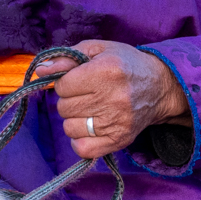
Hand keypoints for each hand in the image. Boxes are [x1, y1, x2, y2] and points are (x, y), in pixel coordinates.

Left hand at [40, 40, 191, 159]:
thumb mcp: (98, 50)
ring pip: (70, 128)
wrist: (160, 87)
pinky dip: (80, 140)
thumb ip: (66, 57)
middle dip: (69, 100)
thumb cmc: (125, 64)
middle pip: (64, 107)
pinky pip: (83, 149)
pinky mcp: (119, 140)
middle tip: (86, 94)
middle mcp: (112, 98)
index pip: (62, 86)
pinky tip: (89, 128)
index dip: (65, 82)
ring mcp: (116, 122)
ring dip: (74, 119)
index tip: (78, 80)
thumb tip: (40, 71)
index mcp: (106, 71)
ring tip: (89, 109)